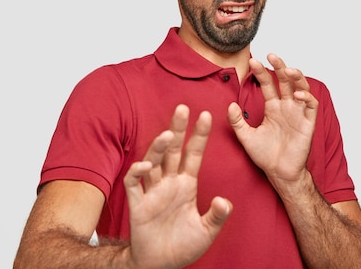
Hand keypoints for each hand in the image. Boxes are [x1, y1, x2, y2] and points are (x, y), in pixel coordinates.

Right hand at [123, 104, 231, 268]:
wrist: (160, 264)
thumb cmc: (182, 246)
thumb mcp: (206, 232)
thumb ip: (217, 217)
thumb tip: (225, 202)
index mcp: (187, 185)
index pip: (194, 154)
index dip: (200, 136)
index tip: (207, 116)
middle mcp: (169, 183)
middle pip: (173, 150)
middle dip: (178, 129)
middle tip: (182, 107)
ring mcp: (153, 191)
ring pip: (154, 162)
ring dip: (158, 147)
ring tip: (166, 134)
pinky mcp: (138, 203)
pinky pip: (135, 183)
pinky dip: (137, 172)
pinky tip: (145, 164)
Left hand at [228, 54, 318, 185]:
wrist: (279, 173)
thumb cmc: (265, 155)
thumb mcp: (246, 137)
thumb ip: (237, 121)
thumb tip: (230, 104)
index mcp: (272, 107)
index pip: (267, 84)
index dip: (261, 72)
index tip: (252, 61)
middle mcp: (286, 106)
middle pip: (285, 80)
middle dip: (280, 66)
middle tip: (271, 55)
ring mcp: (298, 113)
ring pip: (301, 87)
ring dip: (296, 77)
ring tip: (288, 70)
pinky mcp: (308, 123)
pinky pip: (310, 105)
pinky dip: (306, 97)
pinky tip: (296, 95)